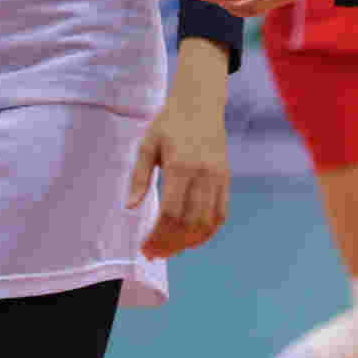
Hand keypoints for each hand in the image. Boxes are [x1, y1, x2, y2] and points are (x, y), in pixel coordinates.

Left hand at [130, 46, 233, 256]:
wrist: (200, 104)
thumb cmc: (169, 123)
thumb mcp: (147, 145)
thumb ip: (138, 177)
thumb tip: (130, 207)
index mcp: (181, 166)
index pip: (171, 213)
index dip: (158, 235)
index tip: (146, 247)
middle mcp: (203, 175)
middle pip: (189, 222)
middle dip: (171, 244)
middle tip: (155, 254)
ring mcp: (218, 178)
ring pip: (207, 222)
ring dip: (189, 242)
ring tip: (171, 250)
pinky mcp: (227, 178)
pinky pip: (221, 213)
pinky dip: (209, 232)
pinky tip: (193, 240)